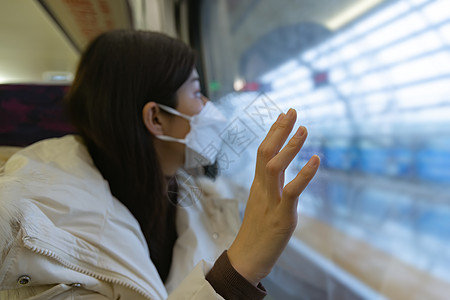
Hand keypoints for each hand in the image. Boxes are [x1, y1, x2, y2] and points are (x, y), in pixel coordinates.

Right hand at [227, 108, 319, 284]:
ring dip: (290, 147)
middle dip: (279, 130)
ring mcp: (270, 201)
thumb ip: (270, 186)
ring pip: (275, 167)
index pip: (263, 152)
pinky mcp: (281, 216)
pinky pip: (292, 191)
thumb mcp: (262, 204)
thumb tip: (278, 171)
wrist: (246, 259)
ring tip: (304, 129)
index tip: (282, 115)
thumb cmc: (256, 232)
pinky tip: (316, 160)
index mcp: (258, 185)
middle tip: (291, 110)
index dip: (273, 133)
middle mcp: (262, 189)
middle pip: (265, 153)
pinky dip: (305, 174)